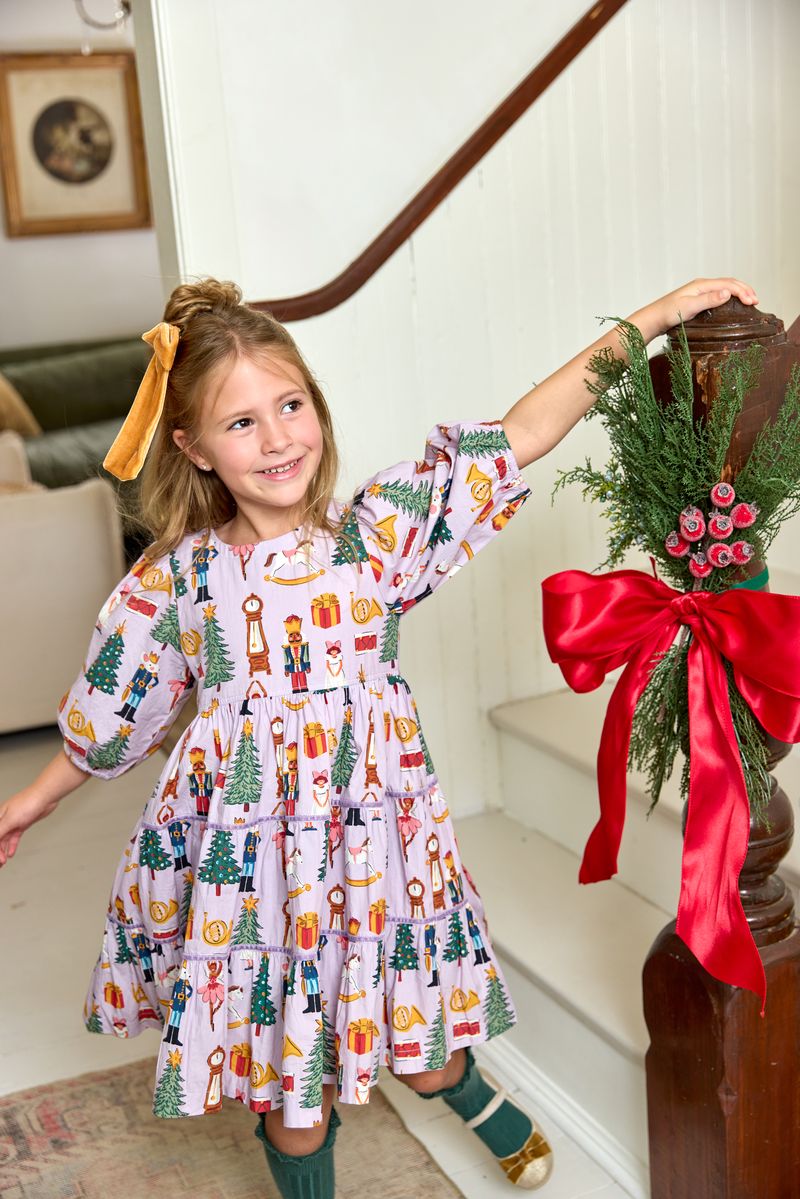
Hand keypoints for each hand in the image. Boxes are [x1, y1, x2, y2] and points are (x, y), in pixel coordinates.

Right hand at [0, 787, 59, 866]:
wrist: (45, 797)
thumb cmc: (28, 803)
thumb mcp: (10, 820)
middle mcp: (3, 819)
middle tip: (0, 863)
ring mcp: (13, 822)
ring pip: (5, 839)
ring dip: (3, 851)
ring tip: (4, 862)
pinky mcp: (22, 824)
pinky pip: (14, 837)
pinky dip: (12, 846)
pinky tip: (11, 854)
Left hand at [635, 277, 759, 341]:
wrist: (653, 319)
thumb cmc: (667, 314)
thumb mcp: (689, 307)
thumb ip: (708, 300)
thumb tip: (727, 293)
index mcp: (701, 285)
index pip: (728, 284)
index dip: (743, 291)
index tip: (753, 301)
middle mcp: (701, 286)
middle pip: (729, 283)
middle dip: (745, 290)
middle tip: (757, 301)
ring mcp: (699, 292)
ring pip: (724, 288)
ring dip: (739, 293)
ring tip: (750, 301)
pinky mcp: (697, 300)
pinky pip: (718, 295)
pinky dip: (730, 297)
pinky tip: (733, 305)